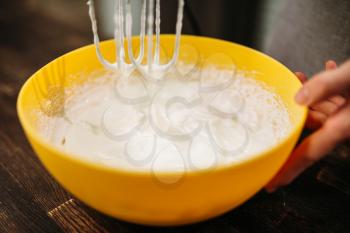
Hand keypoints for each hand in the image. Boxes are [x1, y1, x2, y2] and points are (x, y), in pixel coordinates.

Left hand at [266, 60, 349, 191]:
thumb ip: (326, 85)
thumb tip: (298, 97)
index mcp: (344, 127)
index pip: (308, 153)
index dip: (289, 169)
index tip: (271, 182)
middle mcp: (345, 125)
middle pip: (311, 130)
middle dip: (294, 117)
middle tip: (276, 106)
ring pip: (322, 112)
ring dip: (309, 97)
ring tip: (298, 77)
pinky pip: (336, 100)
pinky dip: (326, 88)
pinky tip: (325, 70)